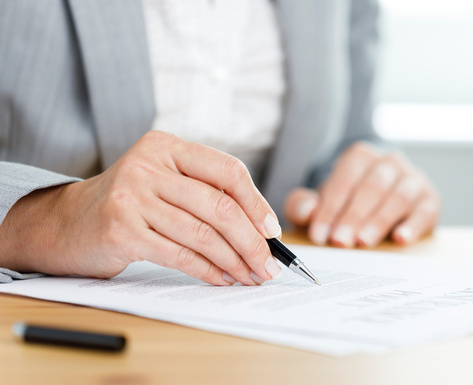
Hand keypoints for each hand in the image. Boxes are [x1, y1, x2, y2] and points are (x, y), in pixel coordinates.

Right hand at [0, 131, 282, 285]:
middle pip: (219, 206)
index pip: (227, 169)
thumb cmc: (130, 204)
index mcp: (166, 146)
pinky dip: (207, 271)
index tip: (272, 231)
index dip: (256, 202)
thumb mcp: (165, 182)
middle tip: (269, 265)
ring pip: (202, 234)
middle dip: (252, 241)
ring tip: (250, 276)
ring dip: (234, 261)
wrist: (66, 222)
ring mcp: (131, 197)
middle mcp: (148, 165)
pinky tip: (222, 279)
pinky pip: (179, 255)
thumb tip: (262, 229)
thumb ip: (205, 192)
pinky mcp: (121, 230)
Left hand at [284, 142, 439, 247]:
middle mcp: (390, 162)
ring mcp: (413, 179)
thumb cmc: (345, 202)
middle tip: (340, 241)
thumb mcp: (320, 202)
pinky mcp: (430, 200)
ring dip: (380, 220)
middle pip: (372, 186)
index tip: (320, 235)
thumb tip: (306, 212)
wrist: (379, 203)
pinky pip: (425, 210)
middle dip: (354, 215)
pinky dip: (413, 225)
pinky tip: (400, 239)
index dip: (330, 208)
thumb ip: (304, 205)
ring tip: (363, 242)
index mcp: (360, 156)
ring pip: (399, 196)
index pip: (344, 179)